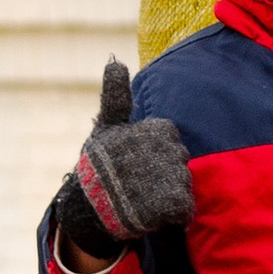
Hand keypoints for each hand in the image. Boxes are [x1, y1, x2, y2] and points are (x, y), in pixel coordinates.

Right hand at [57, 60, 191, 261]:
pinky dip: (173, 213)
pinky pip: (184, 207)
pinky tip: (152, 213)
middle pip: (180, 162)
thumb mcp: (106, 126)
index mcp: (157, 129)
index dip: (154, 152)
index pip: (170, 139)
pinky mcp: (173, 205)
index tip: (133, 162)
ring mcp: (171, 178)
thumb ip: (115, 95)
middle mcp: (167, 151)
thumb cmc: (99, 165)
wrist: (88, 209)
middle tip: (136, 183)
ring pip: (183, 184)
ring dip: (167, 193)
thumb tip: (114, 60)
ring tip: (141, 199)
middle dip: (162, 173)